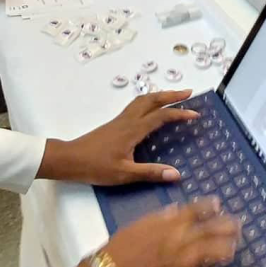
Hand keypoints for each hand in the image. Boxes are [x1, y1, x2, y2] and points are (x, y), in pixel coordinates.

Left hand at [40, 91, 200, 184]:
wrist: (70, 159)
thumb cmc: (96, 167)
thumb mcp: (124, 174)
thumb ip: (150, 173)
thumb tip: (176, 174)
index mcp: (133, 129)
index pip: (161, 116)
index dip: (179, 113)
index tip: (195, 114)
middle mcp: (128, 119)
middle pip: (152, 99)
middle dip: (172, 94)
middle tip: (188, 92)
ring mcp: (121, 119)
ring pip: (143, 100)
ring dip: (160, 95)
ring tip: (174, 96)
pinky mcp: (115, 123)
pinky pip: (137, 105)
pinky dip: (150, 101)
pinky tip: (151, 109)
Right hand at [105, 199, 244, 266]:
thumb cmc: (116, 252)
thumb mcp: (137, 226)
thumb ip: (159, 219)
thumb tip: (176, 210)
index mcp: (165, 224)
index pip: (192, 210)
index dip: (207, 206)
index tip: (218, 203)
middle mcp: (177, 240)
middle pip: (208, 230)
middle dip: (225, 226)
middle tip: (238, 224)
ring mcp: (180, 264)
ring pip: (211, 252)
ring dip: (226, 248)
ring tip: (236, 246)